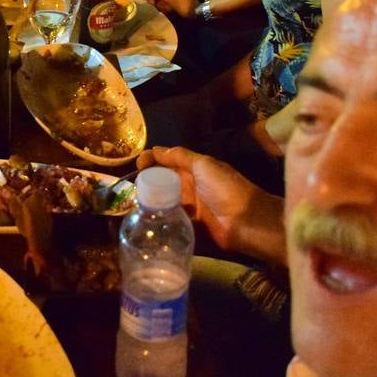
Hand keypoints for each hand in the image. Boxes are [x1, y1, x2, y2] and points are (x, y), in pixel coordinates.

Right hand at [137, 145, 265, 254]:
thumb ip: (181, 156)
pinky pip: (168, 222)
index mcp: (191, 169)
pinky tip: (143, 222)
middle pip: (159, 182)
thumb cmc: (225, 189)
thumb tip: (156, 150)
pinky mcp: (187, 227)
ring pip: (161, 203)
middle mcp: (187, 187)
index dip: (150, 160)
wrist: (247, 222)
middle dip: (144, 184)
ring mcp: (187, 208)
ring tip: (131, 208)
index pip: (165, 161)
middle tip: (129, 191)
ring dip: (147, 204)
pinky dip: (157, 222)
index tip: (137, 166)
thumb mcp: (204, 165)